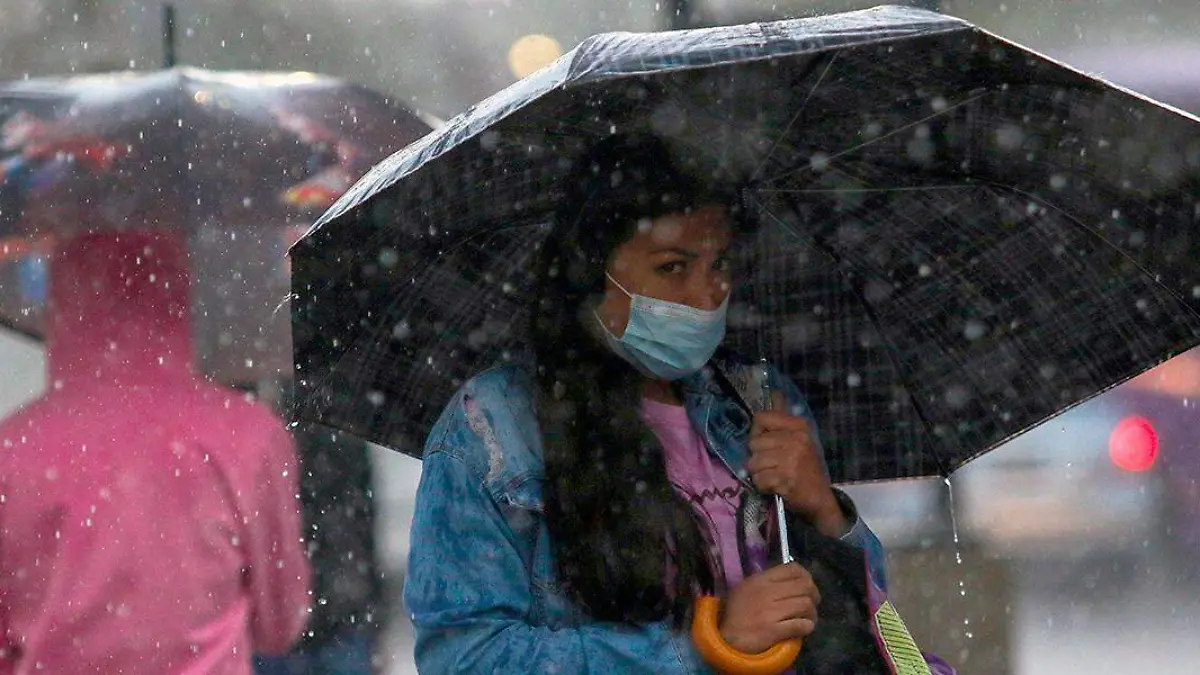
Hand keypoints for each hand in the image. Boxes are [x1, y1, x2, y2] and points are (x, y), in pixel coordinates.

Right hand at [719, 563, 819, 653]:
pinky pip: (800, 625)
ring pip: (806, 605)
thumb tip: (791, 581)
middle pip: (804, 586)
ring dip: (811, 613)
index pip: (792, 569)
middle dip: (814, 595)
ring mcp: (770, 611)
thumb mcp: (745, 588)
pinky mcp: (772, 631)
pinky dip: (806, 627)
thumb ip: (766, 582)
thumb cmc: (735, 613)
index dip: (806, 577)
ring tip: (807, 619)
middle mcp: (766, 592)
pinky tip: (803, 628)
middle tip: (811, 604)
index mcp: (760, 580)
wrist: (724, 638)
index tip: (806, 586)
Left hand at [746, 394, 846, 536]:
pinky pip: (759, 480)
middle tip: (773, 465)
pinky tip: (776, 486)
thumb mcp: (799, 438)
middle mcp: (796, 439)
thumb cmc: (806, 467)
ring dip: (760, 473)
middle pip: (753, 443)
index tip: (766, 443)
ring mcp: (791, 460)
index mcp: (798, 426)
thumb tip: (775, 391)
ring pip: (753, 463)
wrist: (820, 498)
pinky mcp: (786, 479)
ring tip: (774, 476)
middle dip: (758, 457)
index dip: (757, 432)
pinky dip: (763, 486)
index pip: (761, 418)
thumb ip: (782, 418)